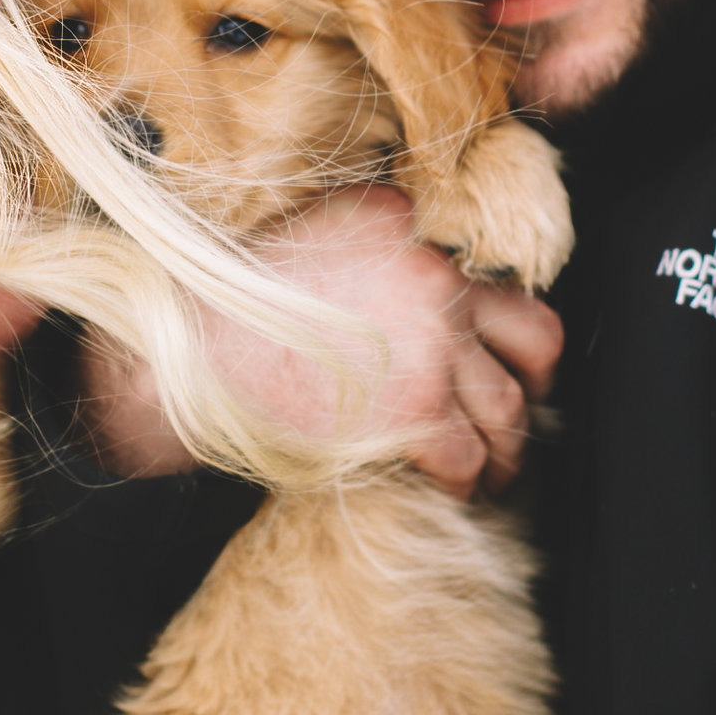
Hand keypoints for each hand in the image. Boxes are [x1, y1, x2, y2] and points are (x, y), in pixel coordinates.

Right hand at [81, 186, 563, 498]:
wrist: (180, 353)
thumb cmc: (225, 305)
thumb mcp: (309, 234)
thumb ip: (374, 245)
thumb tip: (414, 275)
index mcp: (403, 222)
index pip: (485, 265)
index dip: (495, 321)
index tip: (488, 352)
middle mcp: (432, 273)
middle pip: (534, 334)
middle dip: (535, 383)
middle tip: (520, 410)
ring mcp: (431, 342)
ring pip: (509, 406)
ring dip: (506, 450)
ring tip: (491, 471)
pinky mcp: (415, 409)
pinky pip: (469, 457)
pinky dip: (467, 483)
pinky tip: (453, 492)